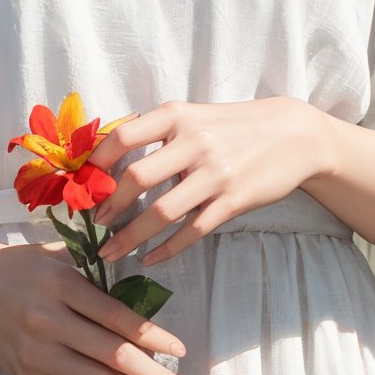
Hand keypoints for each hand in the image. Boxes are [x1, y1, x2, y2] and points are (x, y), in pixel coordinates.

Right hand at [0, 238, 196, 374]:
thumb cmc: (23, 267)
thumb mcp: (60, 255)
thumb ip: (99, 273)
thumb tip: (147, 296)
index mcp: (61, 285)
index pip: (117, 318)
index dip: (153, 337)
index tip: (180, 351)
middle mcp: (48, 322)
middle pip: (113, 357)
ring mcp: (34, 356)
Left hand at [87, 96, 325, 266]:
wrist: (293, 134)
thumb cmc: (232, 125)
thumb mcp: (193, 115)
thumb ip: (155, 130)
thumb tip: (105, 151)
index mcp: (177, 115)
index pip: (122, 137)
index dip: (95, 164)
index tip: (82, 185)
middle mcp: (193, 141)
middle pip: (136, 178)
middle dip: (107, 206)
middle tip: (93, 223)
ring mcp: (215, 173)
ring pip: (160, 212)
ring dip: (129, 237)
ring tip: (110, 251)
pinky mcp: (233, 201)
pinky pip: (191, 231)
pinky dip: (166, 249)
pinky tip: (150, 259)